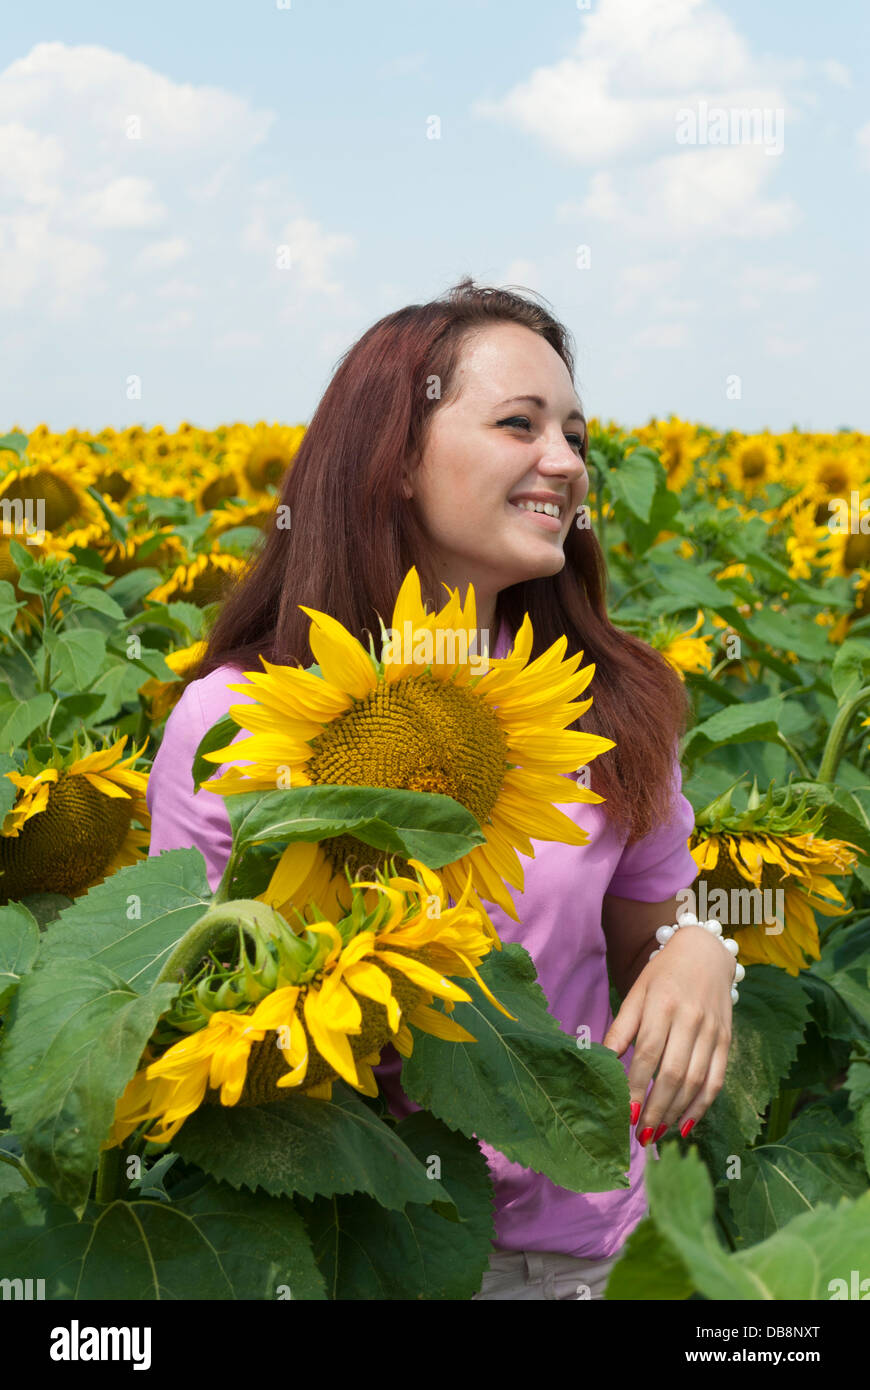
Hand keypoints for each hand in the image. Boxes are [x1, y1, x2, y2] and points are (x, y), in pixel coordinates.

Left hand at [601, 923, 733, 1142]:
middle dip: (656, 1109)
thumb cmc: (662, 974)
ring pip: (696, 1081)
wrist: (705, 951)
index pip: (648, 1052)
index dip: (637, 1086)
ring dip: (677, 1112)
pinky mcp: (727, 1040)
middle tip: (641, 1136)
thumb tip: (602, 1060)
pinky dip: (702, 1105)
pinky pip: (717, 1079)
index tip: (625, 1114)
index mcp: (662, 1004)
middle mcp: (690, 1018)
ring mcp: (712, 1030)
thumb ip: (621, 1027)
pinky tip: (686, 1124)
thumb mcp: (637, 992)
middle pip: (674, 1072)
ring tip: (658, 1134)